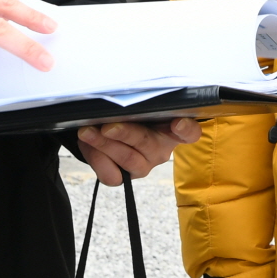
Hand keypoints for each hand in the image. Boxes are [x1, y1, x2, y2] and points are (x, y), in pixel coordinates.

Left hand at [75, 117, 201, 185]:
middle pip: (147, 143)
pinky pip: (112, 175)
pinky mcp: (126, 177)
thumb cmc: (128, 115)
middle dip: (125, 133)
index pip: (189, 132)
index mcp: (171, 129)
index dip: (186, 129)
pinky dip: (97, 160)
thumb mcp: (135, 108)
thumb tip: (117, 100)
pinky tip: (89, 146)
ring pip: (126, 158)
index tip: (178, 123)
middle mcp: (160, 149)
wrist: (107, 131)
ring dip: (103, 144)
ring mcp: (144, 165)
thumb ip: (134, 105)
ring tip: (87, 132)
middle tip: (107, 127)